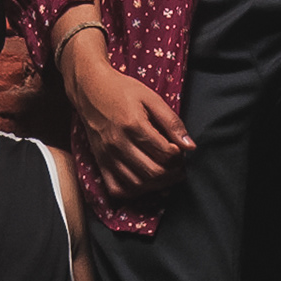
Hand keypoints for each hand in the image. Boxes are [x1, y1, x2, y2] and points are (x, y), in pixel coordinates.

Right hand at [63, 27, 192, 200]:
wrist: (90, 90)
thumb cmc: (122, 91)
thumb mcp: (152, 98)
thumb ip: (172, 122)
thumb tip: (189, 146)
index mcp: (134, 125)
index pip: (166, 153)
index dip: (179, 156)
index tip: (180, 150)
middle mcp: (119, 144)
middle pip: (154, 173)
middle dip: (172, 173)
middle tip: (177, 165)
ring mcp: (108, 156)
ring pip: (138, 185)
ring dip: (157, 184)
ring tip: (165, 174)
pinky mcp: (100, 163)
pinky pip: (117, 189)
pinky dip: (133, 191)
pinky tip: (144, 181)